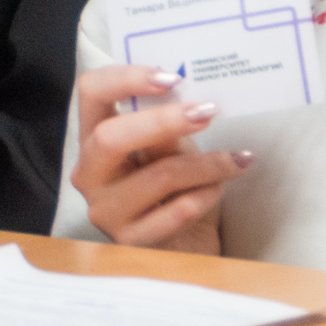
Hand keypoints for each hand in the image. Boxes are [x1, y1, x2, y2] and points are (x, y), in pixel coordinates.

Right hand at [68, 64, 251, 252]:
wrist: (183, 247)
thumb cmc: (173, 190)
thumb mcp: (168, 150)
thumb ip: (166, 128)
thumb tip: (191, 102)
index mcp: (93, 138)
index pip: (91, 92)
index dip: (126, 78)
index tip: (172, 78)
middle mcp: (89, 174)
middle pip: (110, 137)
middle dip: (164, 122)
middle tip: (208, 112)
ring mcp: (105, 211)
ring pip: (156, 177)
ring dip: (205, 164)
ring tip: (237, 159)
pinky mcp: (131, 241)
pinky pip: (176, 212)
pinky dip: (205, 196)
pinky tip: (219, 189)